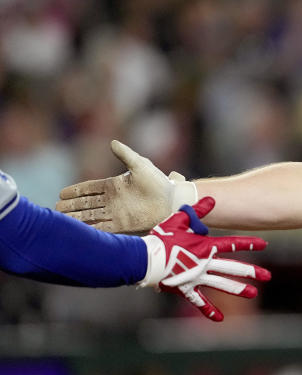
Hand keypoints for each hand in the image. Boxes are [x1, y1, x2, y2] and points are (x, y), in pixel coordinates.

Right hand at [56, 140, 197, 233]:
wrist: (172, 201)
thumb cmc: (159, 182)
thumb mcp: (141, 165)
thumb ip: (126, 155)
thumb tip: (112, 142)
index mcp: (114, 186)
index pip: (89, 189)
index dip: (75, 191)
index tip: (61, 193)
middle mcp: (113, 200)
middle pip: (86, 203)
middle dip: (71, 206)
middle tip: (55, 208)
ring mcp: (117, 213)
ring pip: (91, 216)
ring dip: (77, 218)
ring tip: (62, 220)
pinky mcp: (123, 224)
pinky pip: (103, 227)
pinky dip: (92, 229)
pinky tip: (80, 232)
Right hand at [141, 197, 269, 321]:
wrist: (144, 260)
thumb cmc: (161, 238)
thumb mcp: (179, 220)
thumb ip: (197, 211)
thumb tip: (212, 199)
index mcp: (206, 247)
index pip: (232, 244)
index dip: (249, 243)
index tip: (264, 244)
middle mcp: (205, 264)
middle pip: (232, 268)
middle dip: (251, 272)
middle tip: (268, 276)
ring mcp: (197, 278)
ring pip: (221, 284)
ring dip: (238, 289)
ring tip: (254, 293)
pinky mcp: (186, 289)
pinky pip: (200, 301)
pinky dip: (209, 310)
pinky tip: (220, 319)